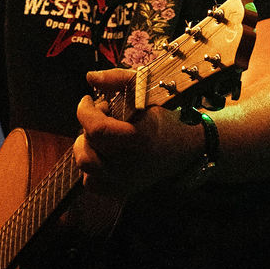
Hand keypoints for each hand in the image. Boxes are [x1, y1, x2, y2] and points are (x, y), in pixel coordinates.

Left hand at [74, 67, 200, 196]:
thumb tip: (89, 77)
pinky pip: (91, 182)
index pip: (96, 129)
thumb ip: (118, 79)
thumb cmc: (164, 115)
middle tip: (104, 115)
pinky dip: (92, 167)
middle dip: (88, 125)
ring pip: (85, 165)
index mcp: (139, 140)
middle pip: (87, 145)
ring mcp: (125, 182)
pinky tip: (104, 153)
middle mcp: (130, 166)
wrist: (185, 145)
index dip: (85, 111)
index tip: (88, 100)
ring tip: (103, 135)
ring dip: (87, 145)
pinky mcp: (121, 191)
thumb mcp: (146, 91)